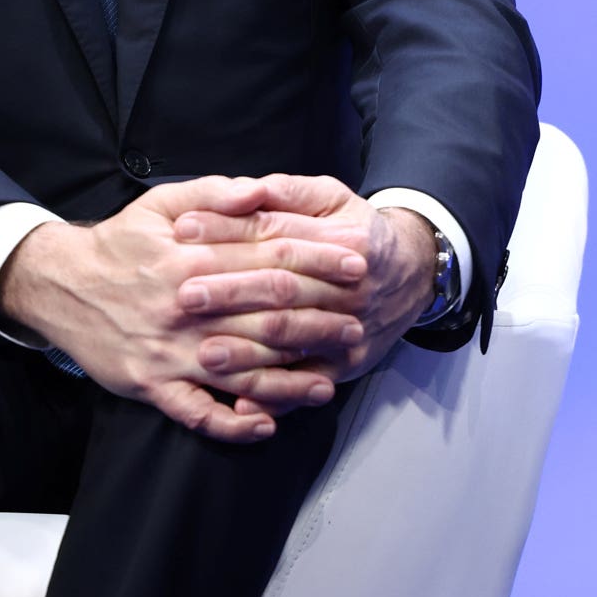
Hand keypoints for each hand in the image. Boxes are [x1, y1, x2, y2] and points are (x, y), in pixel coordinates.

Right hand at [0, 180, 374, 442]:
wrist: (59, 285)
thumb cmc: (121, 242)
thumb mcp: (163, 203)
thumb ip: (216, 194)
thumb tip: (261, 191)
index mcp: (194, 260)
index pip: (272, 259)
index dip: (320, 261)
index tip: (357, 262)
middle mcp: (186, 308)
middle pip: (267, 317)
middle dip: (318, 321)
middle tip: (357, 324)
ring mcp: (169, 352)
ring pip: (241, 371)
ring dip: (288, 380)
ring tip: (327, 383)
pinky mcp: (151, 385)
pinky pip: (197, 412)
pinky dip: (233, 422)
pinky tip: (266, 424)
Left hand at [167, 176, 439, 384]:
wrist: (413, 274)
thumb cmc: (356, 231)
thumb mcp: (331, 197)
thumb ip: (286, 191)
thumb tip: (243, 191)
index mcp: (343, 239)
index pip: (277, 232)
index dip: (229, 229)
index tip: (183, 229)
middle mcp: (350, 286)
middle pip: (283, 288)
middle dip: (231, 292)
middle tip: (185, 295)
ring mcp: (349, 328)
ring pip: (293, 338)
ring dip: (247, 350)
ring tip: (204, 353)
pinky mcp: (346, 364)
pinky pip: (307, 383)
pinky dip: (276, 396)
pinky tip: (242, 405)